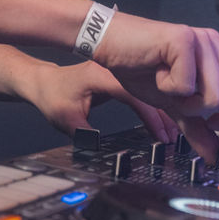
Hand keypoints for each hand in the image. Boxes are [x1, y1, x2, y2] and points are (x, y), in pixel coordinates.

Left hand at [27, 59, 179, 143]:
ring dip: (161, 110)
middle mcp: (111, 70)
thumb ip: (84, 134)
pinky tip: (162, 121)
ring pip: (146, 90)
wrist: (43, 82)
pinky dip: (152, 106)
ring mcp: (115, 72)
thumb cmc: (52, 97)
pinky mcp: (117, 77)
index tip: (161, 135)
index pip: (133, 94)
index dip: (150, 115)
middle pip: (145, 90)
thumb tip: (100, 149)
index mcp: (99, 76)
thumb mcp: (65, 118)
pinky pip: (139, 91)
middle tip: (176, 137)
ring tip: (174, 133)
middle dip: (163, 114)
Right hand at [94, 12, 218, 168]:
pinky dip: (169, 89)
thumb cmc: (138, 66)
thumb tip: (213, 155)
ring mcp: (202, 41)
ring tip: (170, 89)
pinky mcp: (183, 39)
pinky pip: (188, 85)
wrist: (108, 44)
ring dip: (190, 105)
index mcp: (218, 58)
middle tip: (203, 122)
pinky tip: (158, 75)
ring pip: (218, 96)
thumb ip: (196, 128)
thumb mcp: (173, 105)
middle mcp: (215, 46)